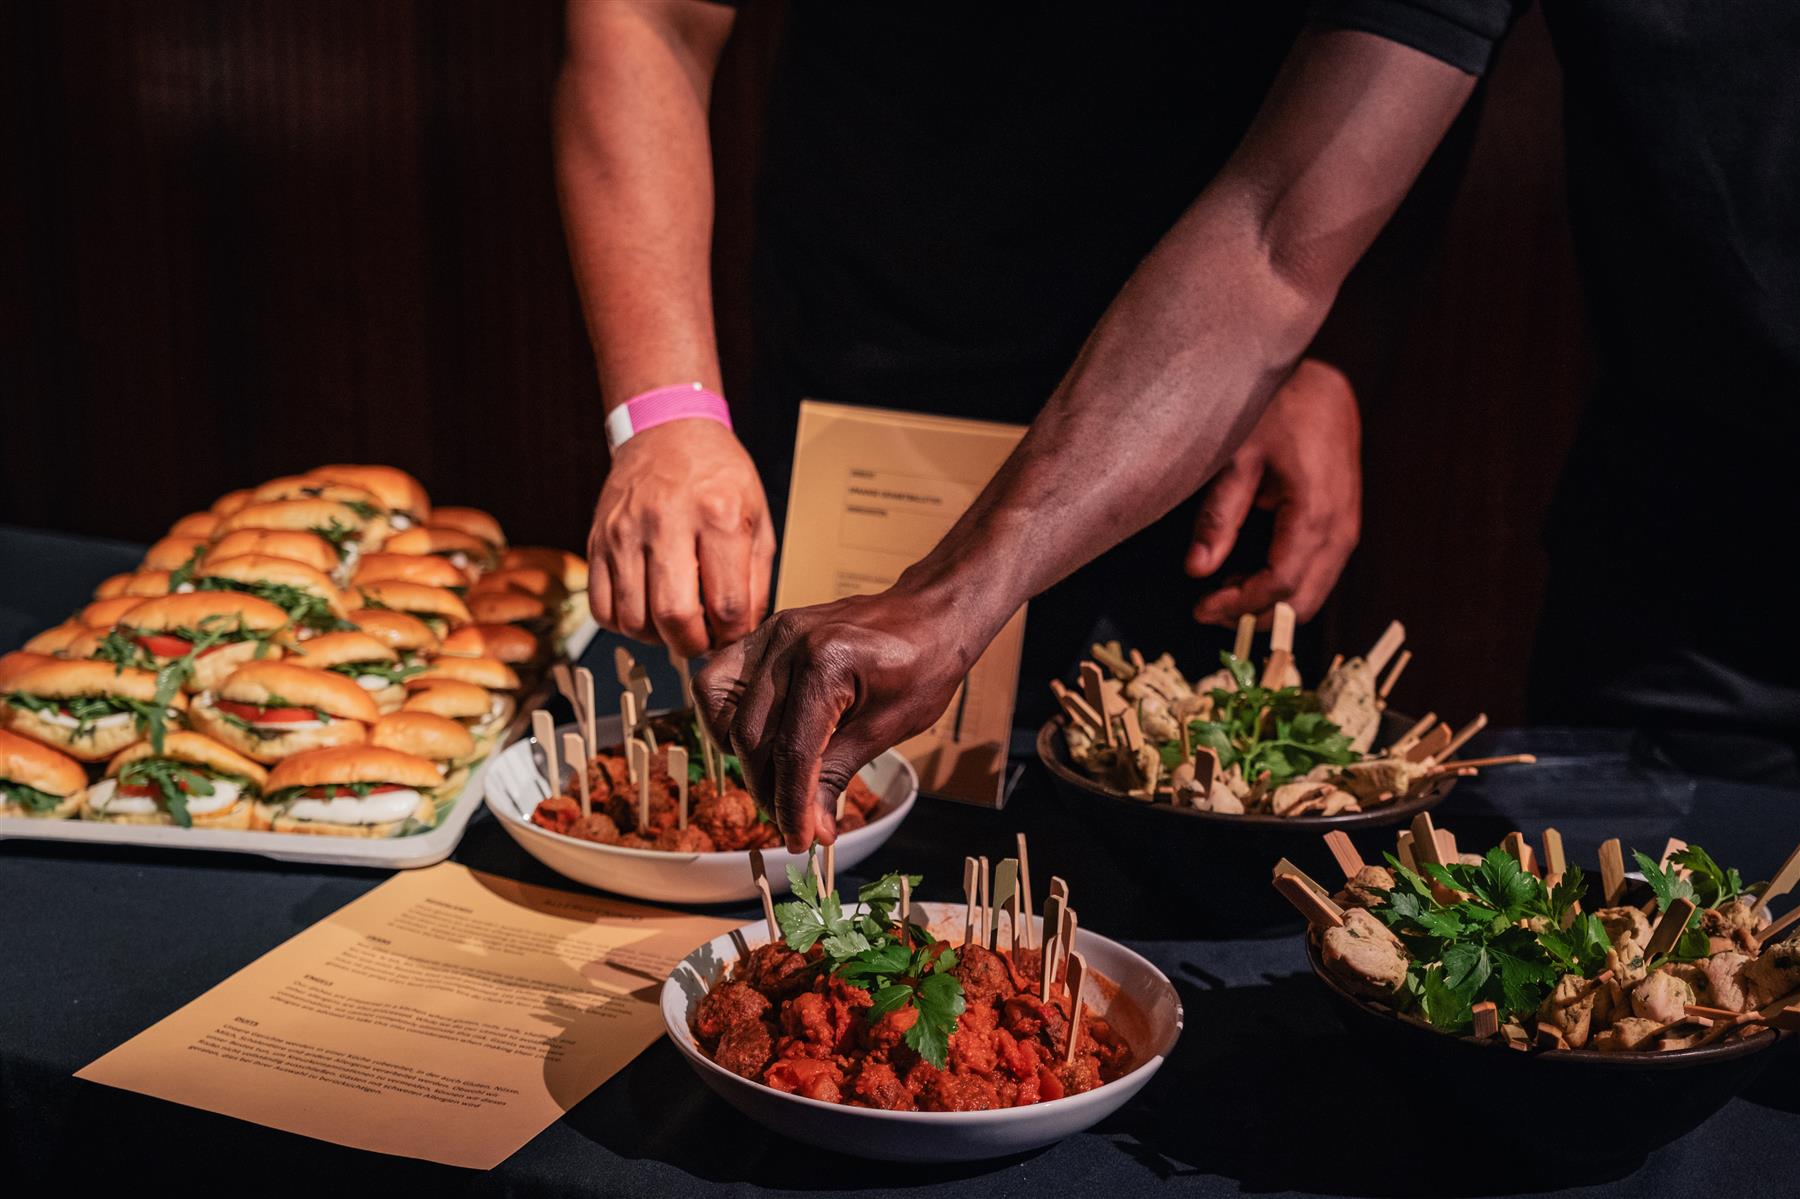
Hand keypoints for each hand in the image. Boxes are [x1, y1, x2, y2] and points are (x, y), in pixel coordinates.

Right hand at [588, 420, 775, 654]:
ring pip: (633, 619)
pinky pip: (602, 608)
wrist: (667, 430)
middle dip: (693, 644)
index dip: (733, 635)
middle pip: (674, 616)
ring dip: (658, 638)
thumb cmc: (716, 472)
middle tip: (704, 638)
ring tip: (676, 623)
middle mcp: (666, 521)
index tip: (733, 634)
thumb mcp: (756, 515)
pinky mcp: (597, 541)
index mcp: (717, 514)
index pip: (726, 604)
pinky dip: (624, 624)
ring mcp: (624, 532)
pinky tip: (646, 611)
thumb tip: (743, 630)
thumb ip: (756, 578)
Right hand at [693, 583, 979, 851]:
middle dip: (770, 789)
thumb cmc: (922, 666)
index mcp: (827, 661)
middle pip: (752, 737)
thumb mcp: (888, 728)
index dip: (792, 805)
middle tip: (797, 821)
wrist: (929, 616)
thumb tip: (810, 829)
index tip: (801, 841)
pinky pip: (721, 682)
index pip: (792, 750)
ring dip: (744, 758)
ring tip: (779, 781)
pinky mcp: (765, 635)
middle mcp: (789, 642)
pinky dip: (730, 719)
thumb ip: (838, 775)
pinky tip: (760, 741)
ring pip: (723, 710)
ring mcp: (771, 633)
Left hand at [1187, 358, 1360, 624]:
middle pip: (1300, 603)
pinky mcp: (1344, 527)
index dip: (1238, 606)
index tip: (1201, 608)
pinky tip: (1247, 571)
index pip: (1278, 585)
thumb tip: (1196, 570)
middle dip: (1253, 616)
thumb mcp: (1239, 457)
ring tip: (1223, 588)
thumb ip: (1219, 515)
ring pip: (1312, 595)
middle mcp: (1340, 530)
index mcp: (1315, 513)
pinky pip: (1318, 575)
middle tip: (1209, 607)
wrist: (1326, 382)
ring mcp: (1348, 530)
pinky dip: (1284, 587)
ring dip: (1268, 604)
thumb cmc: (1280, 410)